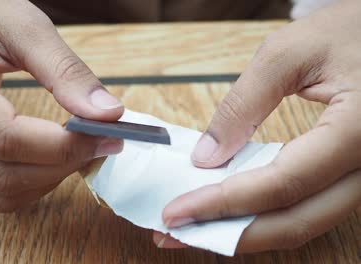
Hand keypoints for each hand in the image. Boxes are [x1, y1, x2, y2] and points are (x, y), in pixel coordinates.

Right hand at [0, 0, 123, 211]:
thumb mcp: (24, 26)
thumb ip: (65, 71)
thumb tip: (108, 114)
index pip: (4, 136)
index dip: (62, 145)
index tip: (107, 135)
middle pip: (2, 173)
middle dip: (63, 164)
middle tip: (103, 142)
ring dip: (50, 178)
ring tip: (80, 147)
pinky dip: (33, 182)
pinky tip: (54, 157)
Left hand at [154, 0, 360, 251]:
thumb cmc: (352, 31)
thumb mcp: (289, 53)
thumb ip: (243, 106)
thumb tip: (206, 157)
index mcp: (358, 131)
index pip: (280, 184)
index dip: (222, 202)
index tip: (176, 212)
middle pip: (295, 221)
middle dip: (229, 234)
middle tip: (177, 233)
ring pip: (303, 221)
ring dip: (246, 230)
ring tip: (197, 226)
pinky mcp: (352, 173)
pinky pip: (309, 205)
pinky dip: (266, 213)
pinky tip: (232, 208)